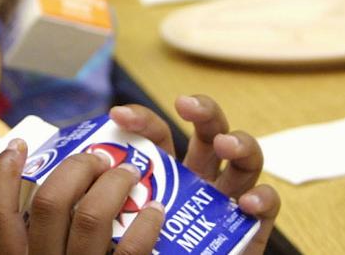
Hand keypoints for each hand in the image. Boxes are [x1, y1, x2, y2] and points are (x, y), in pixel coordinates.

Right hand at [0, 139, 166, 254]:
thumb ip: (34, 241)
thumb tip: (40, 186)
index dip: (4, 173)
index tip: (19, 144)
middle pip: (49, 201)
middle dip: (77, 167)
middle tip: (98, 157)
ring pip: (91, 216)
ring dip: (114, 184)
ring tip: (130, 173)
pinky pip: (130, 249)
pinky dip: (146, 221)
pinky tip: (156, 209)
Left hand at [109, 97, 280, 254]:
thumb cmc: (151, 252)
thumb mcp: (124, 223)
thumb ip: (109, 200)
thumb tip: (75, 176)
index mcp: (169, 171)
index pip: (158, 134)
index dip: (141, 119)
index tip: (117, 115)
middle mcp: (203, 177)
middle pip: (211, 129)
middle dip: (203, 109)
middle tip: (185, 105)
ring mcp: (231, 197)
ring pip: (247, 156)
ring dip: (239, 142)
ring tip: (224, 144)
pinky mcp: (254, 223)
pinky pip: (269, 202)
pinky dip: (262, 197)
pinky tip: (245, 203)